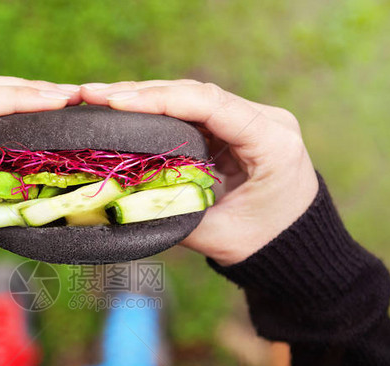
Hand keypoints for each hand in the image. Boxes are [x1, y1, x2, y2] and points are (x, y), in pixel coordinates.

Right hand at [81, 80, 317, 265]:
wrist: (296, 248)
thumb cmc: (264, 245)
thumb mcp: (219, 236)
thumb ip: (174, 215)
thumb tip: (122, 201)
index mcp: (272, 141)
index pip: (210, 105)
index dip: (160, 100)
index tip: (116, 102)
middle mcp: (265, 120)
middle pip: (198, 93)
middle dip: (143, 92)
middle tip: (93, 94)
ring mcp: (251, 121)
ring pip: (192, 97)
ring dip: (146, 97)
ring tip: (98, 99)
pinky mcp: (235, 129)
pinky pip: (194, 112)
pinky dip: (159, 111)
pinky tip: (124, 112)